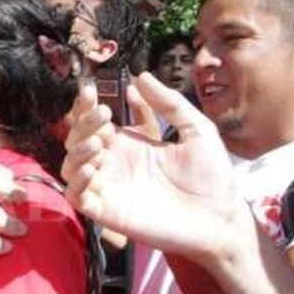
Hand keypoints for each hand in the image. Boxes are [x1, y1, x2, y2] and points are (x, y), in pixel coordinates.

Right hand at [62, 79, 249, 263]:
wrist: (221, 217)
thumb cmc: (213, 176)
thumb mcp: (197, 129)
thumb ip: (170, 103)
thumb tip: (141, 76)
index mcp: (131, 143)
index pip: (96, 121)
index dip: (87, 105)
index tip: (91, 89)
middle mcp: (115, 164)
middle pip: (78, 139)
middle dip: (83, 123)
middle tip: (104, 115)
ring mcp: (110, 188)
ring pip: (71, 166)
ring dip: (77, 151)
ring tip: (98, 142)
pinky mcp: (108, 213)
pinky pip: (78, 196)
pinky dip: (77, 182)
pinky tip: (93, 169)